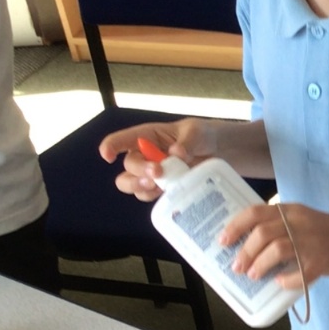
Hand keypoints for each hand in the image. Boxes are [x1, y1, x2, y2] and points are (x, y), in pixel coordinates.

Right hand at [98, 119, 219, 201]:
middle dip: (138, 170)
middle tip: (157, 172)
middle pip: (129, 165)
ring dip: (140, 186)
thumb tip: (176, 153)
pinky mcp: (162, 188)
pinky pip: (149, 195)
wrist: (220, 152)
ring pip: (131, 183)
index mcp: (148, 136)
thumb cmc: (203, 136)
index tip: (107, 155)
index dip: (111, 146)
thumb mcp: (197, 132)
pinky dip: (154, 196)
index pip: (123, 139)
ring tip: (157, 186)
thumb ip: (188, 141)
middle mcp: (145, 155)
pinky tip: (167, 193)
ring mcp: (152, 174)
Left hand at [220, 202, 328, 287]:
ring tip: (254, 275)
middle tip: (237, 267)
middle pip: (263, 233)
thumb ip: (279, 226)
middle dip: (245, 252)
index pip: (256, 212)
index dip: (235, 226)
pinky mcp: (322, 260)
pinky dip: (286, 280)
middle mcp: (299, 222)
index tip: (223, 241)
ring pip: (277, 248)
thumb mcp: (301, 221)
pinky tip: (281, 283)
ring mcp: (312, 240)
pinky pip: (298, 272)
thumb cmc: (327, 234)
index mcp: (291, 210)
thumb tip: (247, 245)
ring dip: (260, 264)